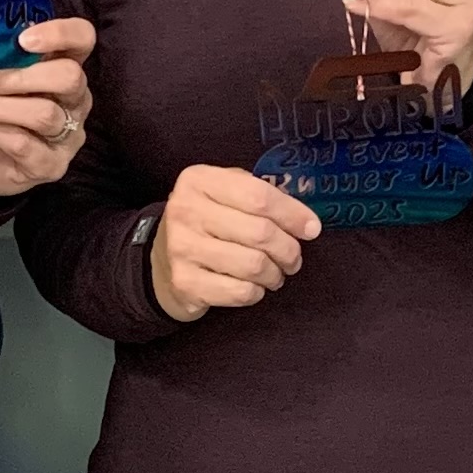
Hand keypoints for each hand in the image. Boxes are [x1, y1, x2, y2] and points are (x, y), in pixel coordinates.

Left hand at [0, 16, 97, 200]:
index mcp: (64, 66)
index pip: (83, 38)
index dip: (60, 33)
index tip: (23, 40)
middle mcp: (75, 99)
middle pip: (71, 77)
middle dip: (21, 77)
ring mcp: (69, 135)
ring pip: (44, 114)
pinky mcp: (53, 165)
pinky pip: (25, 144)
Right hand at [148, 163, 320, 322]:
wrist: (161, 260)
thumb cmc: (206, 222)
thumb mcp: (223, 193)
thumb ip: (258, 195)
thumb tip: (304, 220)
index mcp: (199, 180)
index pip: (258, 196)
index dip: (292, 214)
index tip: (312, 228)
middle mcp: (185, 210)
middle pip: (260, 232)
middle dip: (288, 249)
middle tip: (293, 257)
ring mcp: (182, 248)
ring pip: (254, 265)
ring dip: (275, 273)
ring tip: (275, 273)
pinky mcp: (185, 283)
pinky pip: (240, 291)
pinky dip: (257, 292)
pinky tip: (254, 286)